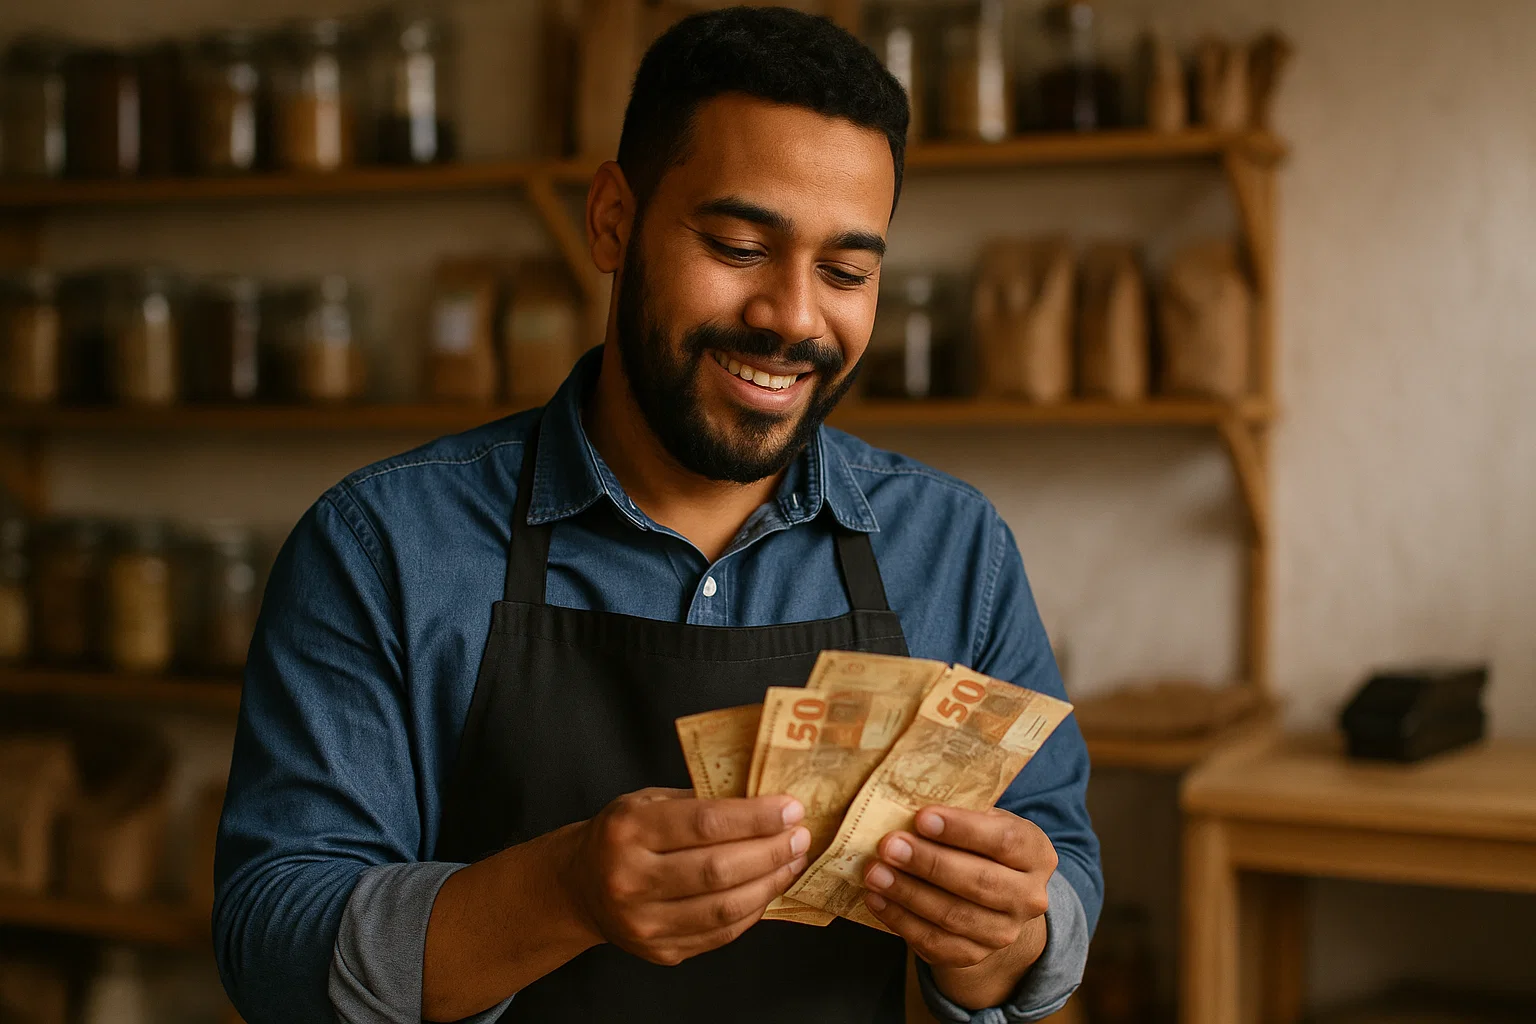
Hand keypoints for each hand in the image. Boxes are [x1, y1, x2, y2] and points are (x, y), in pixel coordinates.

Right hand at [560, 787, 810, 965]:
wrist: (578, 887)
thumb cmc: (621, 835)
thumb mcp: (647, 802)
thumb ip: (700, 802)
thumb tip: (766, 801)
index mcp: (628, 831)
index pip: (705, 824)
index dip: (755, 817)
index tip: (791, 809)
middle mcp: (630, 879)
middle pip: (718, 870)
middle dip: (770, 851)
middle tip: (799, 837)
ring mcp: (643, 922)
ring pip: (723, 909)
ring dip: (769, 884)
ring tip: (792, 862)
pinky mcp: (659, 951)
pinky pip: (719, 935)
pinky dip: (751, 911)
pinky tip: (767, 889)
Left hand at [861, 806, 1054, 1008]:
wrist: (996, 899)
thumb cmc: (982, 846)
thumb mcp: (985, 821)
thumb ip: (960, 813)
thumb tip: (909, 804)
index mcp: (1037, 854)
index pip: (1004, 841)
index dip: (962, 829)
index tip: (921, 818)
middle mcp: (1029, 897)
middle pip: (979, 881)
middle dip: (929, 863)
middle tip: (889, 846)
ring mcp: (1005, 932)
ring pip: (954, 915)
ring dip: (908, 893)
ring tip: (875, 872)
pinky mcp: (975, 955)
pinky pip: (935, 943)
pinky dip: (901, 921)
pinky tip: (877, 899)